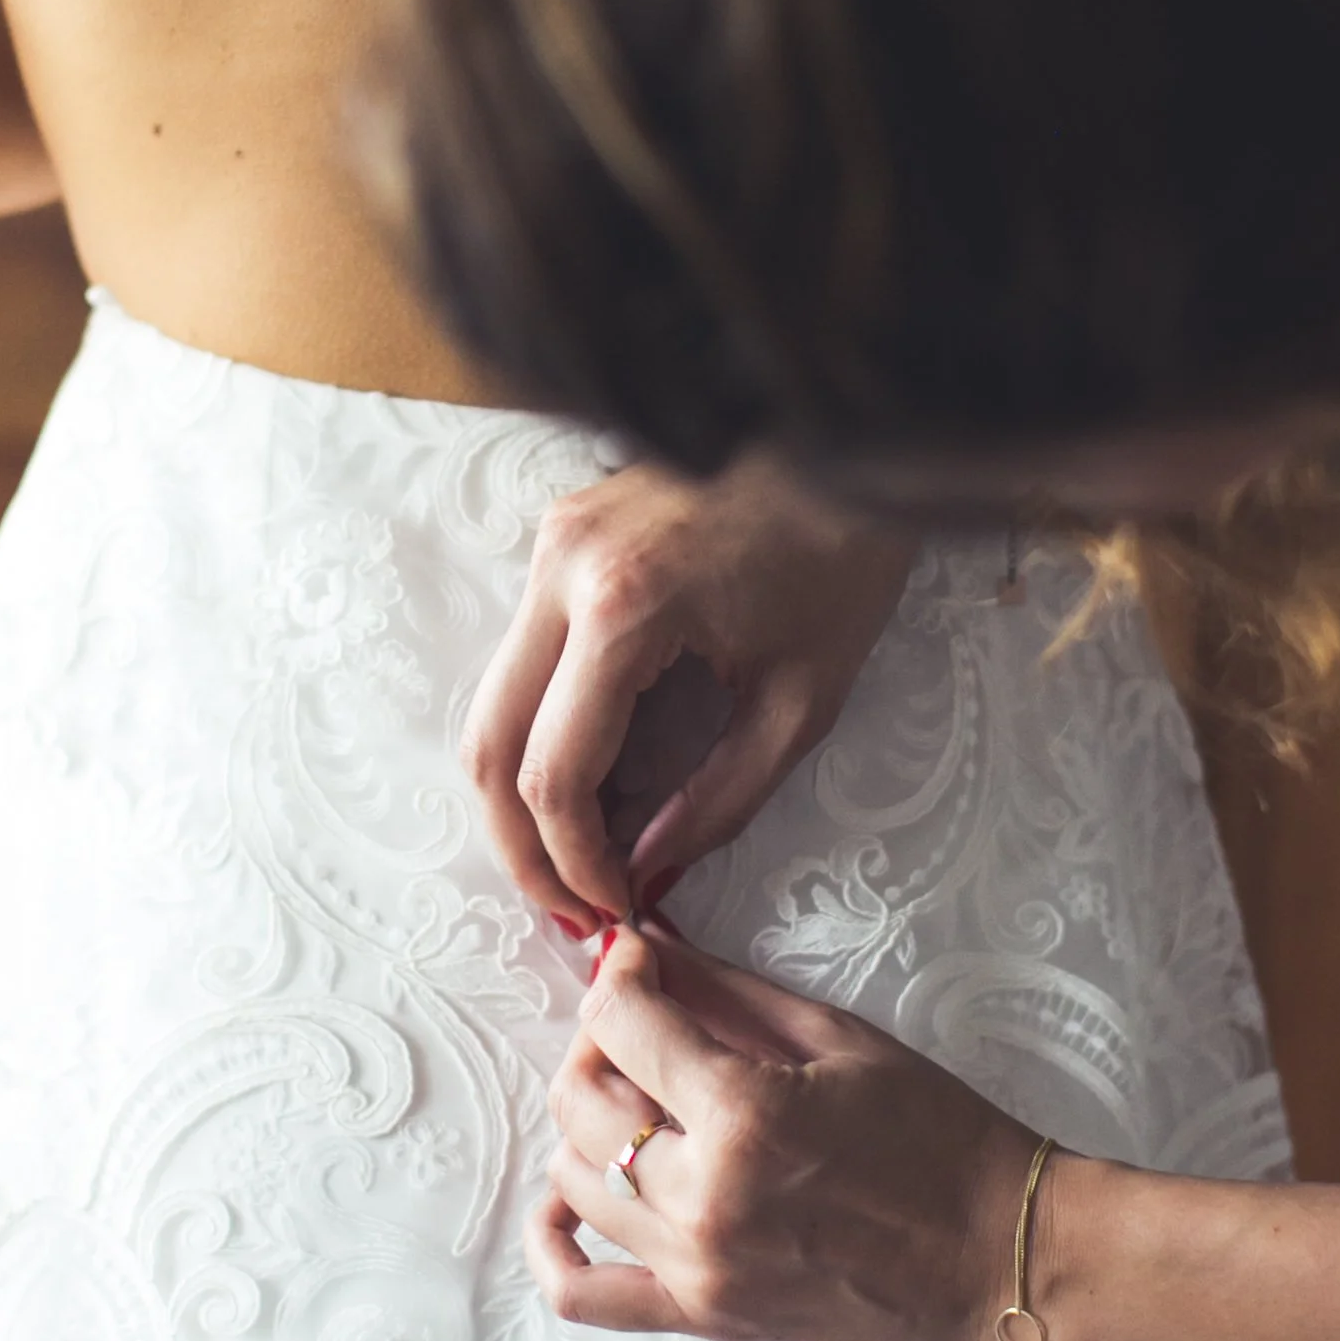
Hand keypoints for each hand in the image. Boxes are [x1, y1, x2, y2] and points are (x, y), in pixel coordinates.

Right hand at [464, 462, 914, 925]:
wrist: (849, 433)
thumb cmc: (845, 553)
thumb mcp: (799, 700)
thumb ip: (718, 800)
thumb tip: (650, 867)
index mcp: (623, 608)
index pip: (554, 773)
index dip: (574, 861)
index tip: (613, 906)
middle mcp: (562, 569)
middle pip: (490, 743)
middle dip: (521, 843)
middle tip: (567, 904)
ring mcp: (552, 542)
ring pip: (491, 700)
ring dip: (520, 788)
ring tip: (574, 854)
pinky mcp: (562, 532)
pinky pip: (522, 654)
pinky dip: (539, 727)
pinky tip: (588, 777)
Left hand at [531, 928, 1047, 1340]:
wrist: (995, 1255)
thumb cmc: (936, 1135)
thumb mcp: (837, 1037)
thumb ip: (725, 990)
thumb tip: (645, 945)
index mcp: (745, 1115)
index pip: (623, 1022)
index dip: (619, 973)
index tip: (636, 957)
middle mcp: (704, 1197)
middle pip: (579, 1099)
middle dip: (598, 1042)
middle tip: (644, 1026)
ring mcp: (697, 1268)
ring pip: (574, 1179)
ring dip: (588, 1126)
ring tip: (640, 1102)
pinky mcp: (703, 1317)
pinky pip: (583, 1295)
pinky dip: (554, 1246)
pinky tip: (568, 1203)